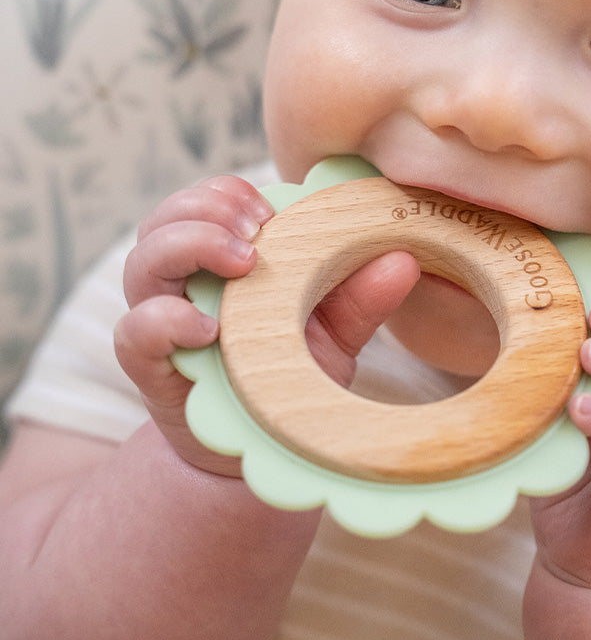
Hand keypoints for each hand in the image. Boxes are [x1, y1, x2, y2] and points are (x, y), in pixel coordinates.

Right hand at [115, 175, 419, 475]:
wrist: (258, 447)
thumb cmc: (290, 376)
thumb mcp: (334, 333)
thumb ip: (361, 298)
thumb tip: (405, 260)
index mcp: (222, 260)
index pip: (207, 201)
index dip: (231, 192)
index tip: (272, 205)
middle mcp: (184, 282)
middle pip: (166, 218)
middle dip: (209, 209)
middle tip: (256, 228)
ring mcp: (162, 321)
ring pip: (143, 260)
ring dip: (191, 246)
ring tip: (244, 262)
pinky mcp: (150, 366)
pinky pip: (135, 331)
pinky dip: (166, 320)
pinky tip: (209, 327)